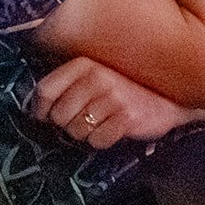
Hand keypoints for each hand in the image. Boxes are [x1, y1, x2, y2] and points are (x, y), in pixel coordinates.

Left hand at [32, 56, 204, 149]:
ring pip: (77, 131)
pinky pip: (98, 141)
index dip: (40, 110)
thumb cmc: (124, 89)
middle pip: (58, 116)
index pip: (45, 90)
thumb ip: (67, 85)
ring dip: (86, 134)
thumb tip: (35, 110)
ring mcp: (113, 97)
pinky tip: (114, 129)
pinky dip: (103, 141)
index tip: (45, 118)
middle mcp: (96, 76)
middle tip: (84, 120)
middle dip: (68, 125)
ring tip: (102, 123)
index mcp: (83, 64)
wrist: (168, 98)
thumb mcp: (94, 77)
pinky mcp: (127, 117)